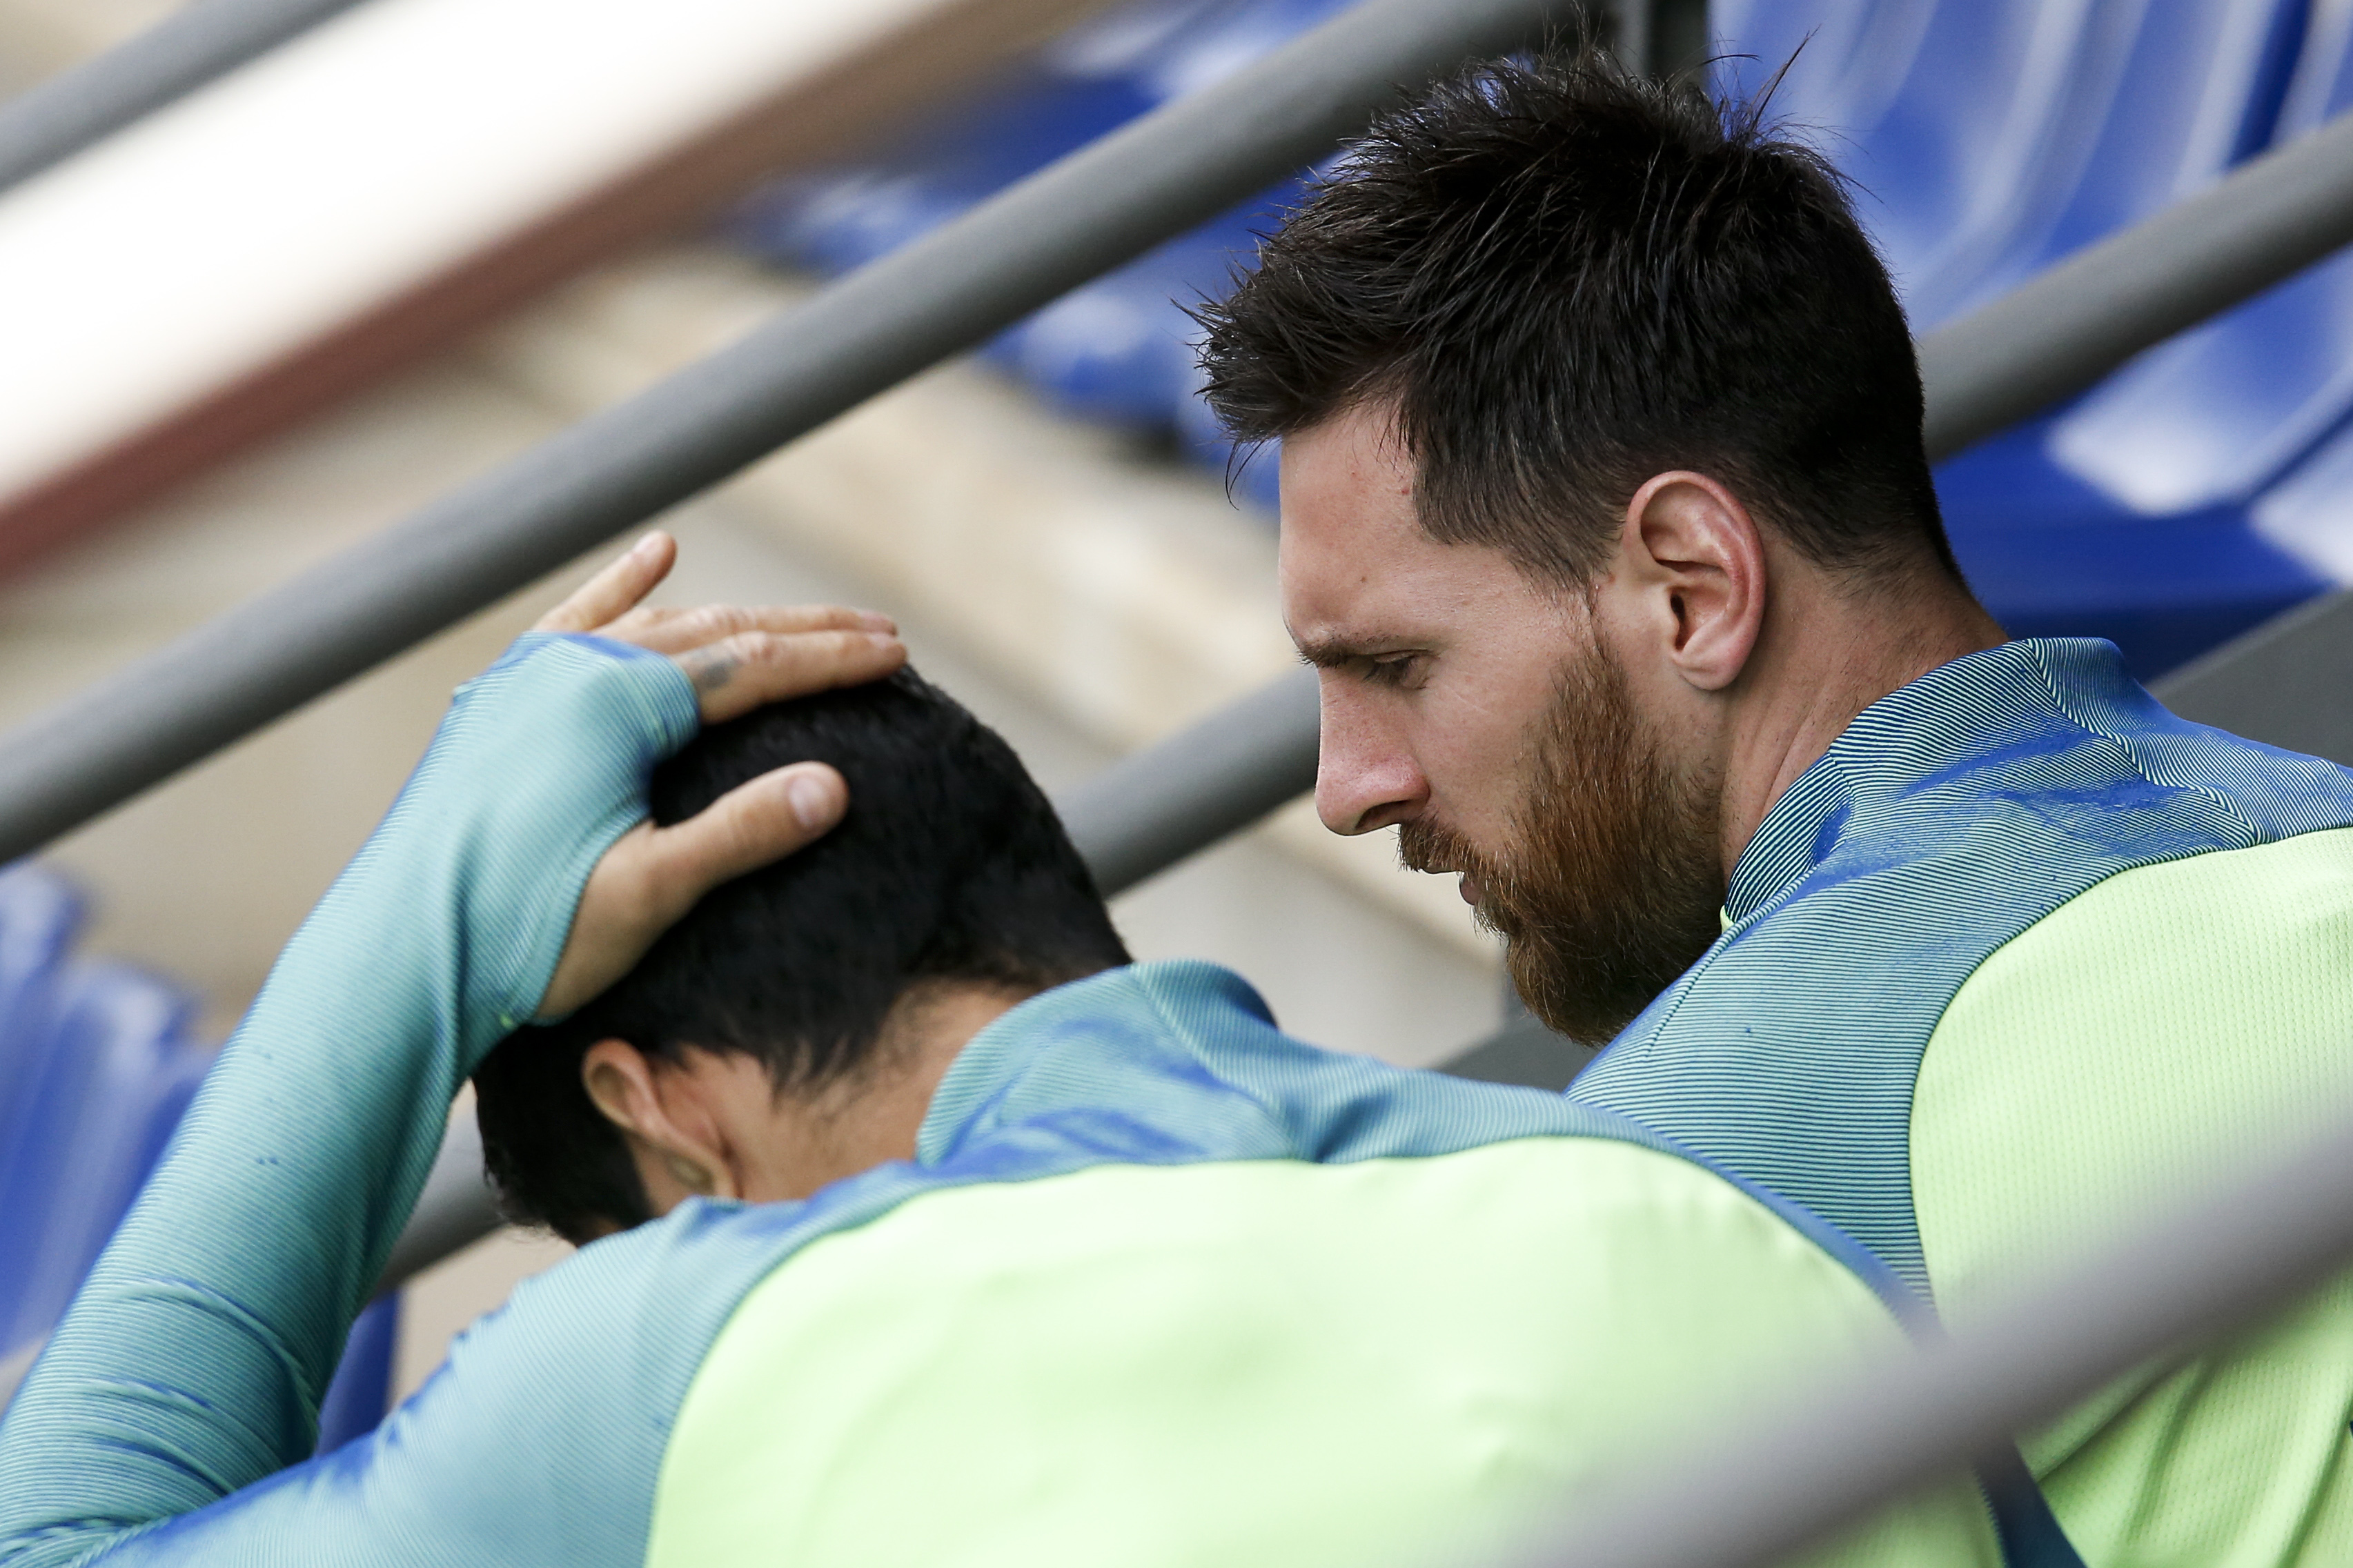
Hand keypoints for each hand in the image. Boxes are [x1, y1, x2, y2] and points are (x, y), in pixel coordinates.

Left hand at [533, 533, 906, 1016]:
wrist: (398, 956)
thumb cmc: (523, 934)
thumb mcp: (648, 893)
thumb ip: (741, 833)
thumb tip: (834, 785)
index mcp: (613, 703)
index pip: (751, 665)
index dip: (832, 660)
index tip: (897, 656)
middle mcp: (571, 669)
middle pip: (715, 631)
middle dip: (804, 632)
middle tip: (880, 634)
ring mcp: (532, 678)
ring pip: (655, 624)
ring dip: (734, 617)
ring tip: (798, 622)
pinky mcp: (503, 699)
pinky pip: (575, 618)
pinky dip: (623, 583)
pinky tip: (660, 550)